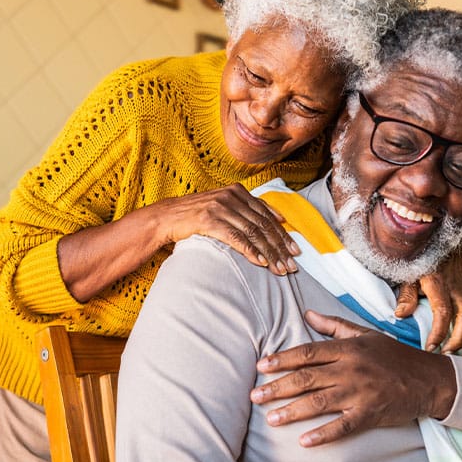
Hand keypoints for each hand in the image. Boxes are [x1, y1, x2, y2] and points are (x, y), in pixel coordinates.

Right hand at [147, 183, 299, 274]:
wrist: (166, 217)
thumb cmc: (196, 216)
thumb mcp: (223, 207)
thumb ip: (247, 210)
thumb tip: (277, 220)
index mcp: (237, 192)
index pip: (267, 215)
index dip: (283, 234)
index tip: (295, 250)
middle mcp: (231, 197)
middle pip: (263, 225)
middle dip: (280, 247)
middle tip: (292, 264)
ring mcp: (220, 207)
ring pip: (253, 233)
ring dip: (269, 254)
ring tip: (280, 269)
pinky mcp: (209, 220)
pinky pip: (236, 238)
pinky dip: (250, 251)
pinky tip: (260, 263)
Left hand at [250, 311, 456, 446]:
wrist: (429, 379)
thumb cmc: (394, 356)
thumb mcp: (365, 335)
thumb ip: (334, 326)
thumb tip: (307, 314)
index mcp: (347, 349)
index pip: (307, 353)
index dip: (282, 359)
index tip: (260, 367)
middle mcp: (350, 369)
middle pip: (307, 378)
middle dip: (278, 387)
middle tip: (254, 397)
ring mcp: (360, 392)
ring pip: (319, 402)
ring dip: (293, 411)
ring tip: (271, 419)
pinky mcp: (370, 413)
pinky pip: (343, 426)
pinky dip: (323, 434)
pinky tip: (304, 441)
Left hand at [393, 255, 461, 356]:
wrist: (443, 249)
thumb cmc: (422, 266)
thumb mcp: (409, 277)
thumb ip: (406, 296)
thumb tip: (401, 315)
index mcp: (438, 285)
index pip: (443, 311)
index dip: (438, 331)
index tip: (430, 348)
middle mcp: (457, 290)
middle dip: (460, 338)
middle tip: (448, 354)